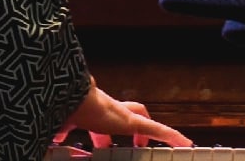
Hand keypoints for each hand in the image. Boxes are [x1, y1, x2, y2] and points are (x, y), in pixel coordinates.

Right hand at [63, 80, 192, 148]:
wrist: (66, 99)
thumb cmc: (59, 112)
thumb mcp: (58, 129)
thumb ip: (60, 137)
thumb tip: (59, 142)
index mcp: (91, 113)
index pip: (101, 123)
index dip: (101, 136)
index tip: (100, 146)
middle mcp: (108, 110)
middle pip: (127, 115)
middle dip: (133, 129)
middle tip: (136, 144)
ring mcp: (121, 115)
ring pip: (144, 119)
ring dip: (156, 131)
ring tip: (169, 143)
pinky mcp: (132, 122)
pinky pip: (157, 130)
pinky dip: (172, 136)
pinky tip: (186, 143)